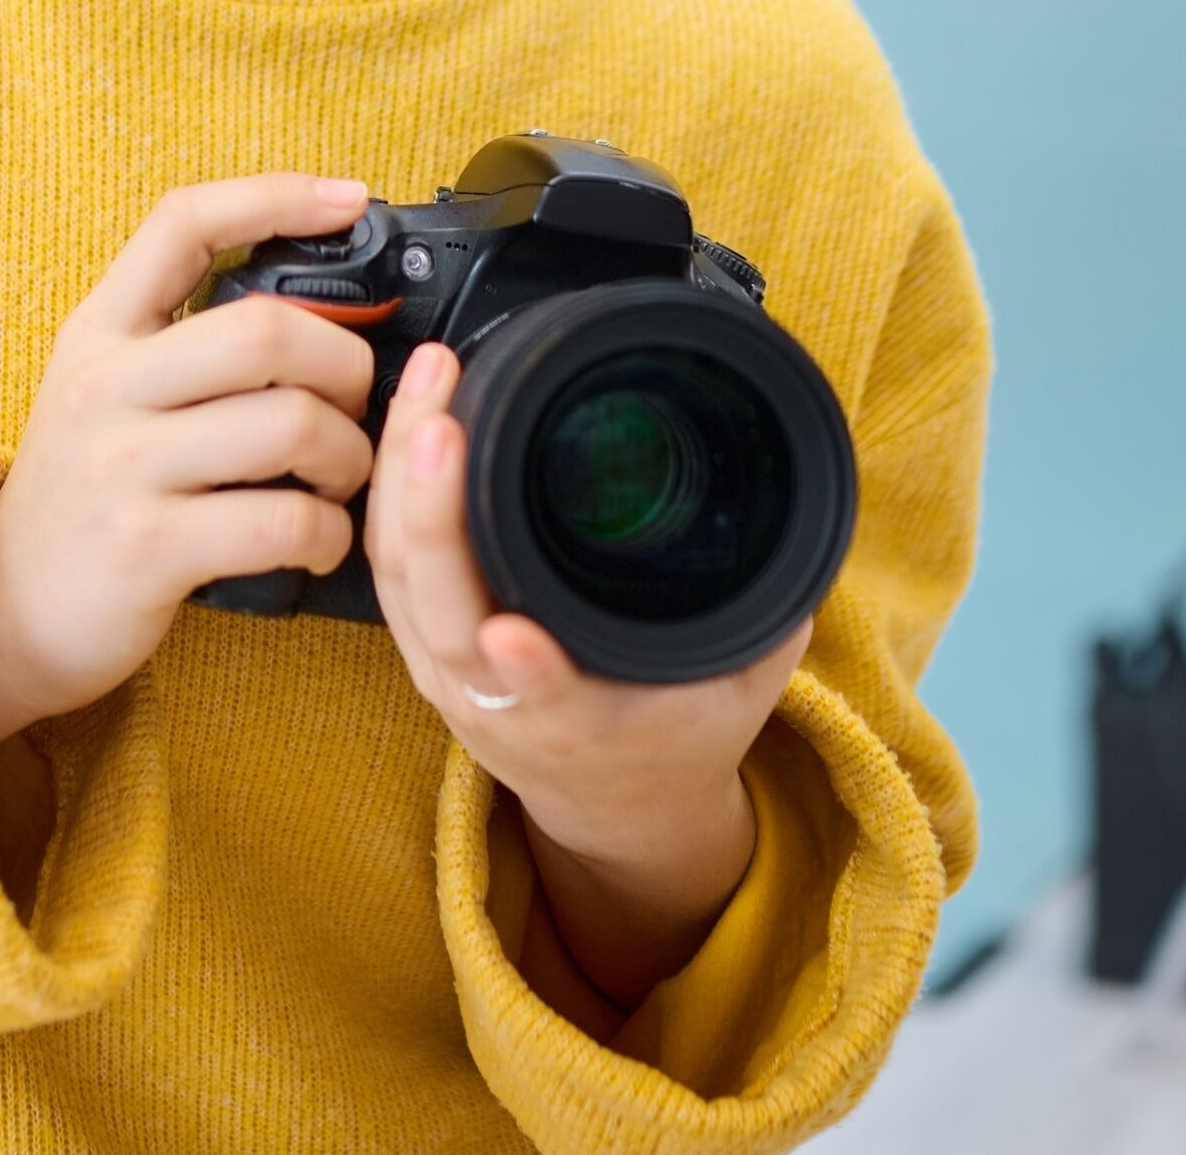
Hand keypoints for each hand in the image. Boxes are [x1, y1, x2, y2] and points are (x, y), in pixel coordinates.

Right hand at [0, 176, 379, 768]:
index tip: (348, 201)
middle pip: (267, 330)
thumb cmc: (86, 493)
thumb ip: (185, 340)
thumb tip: (319, 306)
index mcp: (99, 330)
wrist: (4, 610)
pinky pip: (282, 521)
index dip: (274, 196)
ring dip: (351, 458)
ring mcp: (121, 466)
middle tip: (356, 404)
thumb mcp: (105, 389)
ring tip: (343, 481)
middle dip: (346, 364)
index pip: (182, 223)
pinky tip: (321, 542)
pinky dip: (330, 534)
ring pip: (291, 425)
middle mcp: (104, 386)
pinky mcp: (146, 548)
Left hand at [365, 342, 811, 1007]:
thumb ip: (764, 615)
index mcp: (584, 728)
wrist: (618, 804)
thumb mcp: (741, 686)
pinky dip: (388, 485)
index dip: (527, 673)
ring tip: (426, 380)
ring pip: (402, 577)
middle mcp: (499, 703)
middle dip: (433, 514)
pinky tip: (407, 411)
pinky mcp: (422, 640)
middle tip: (443, 419)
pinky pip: (390, 563)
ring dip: (401, 474)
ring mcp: (446, 672)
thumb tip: (796, 526)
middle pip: (442, 614)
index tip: (514, 635)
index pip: (547, 703)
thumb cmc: (678, 733)